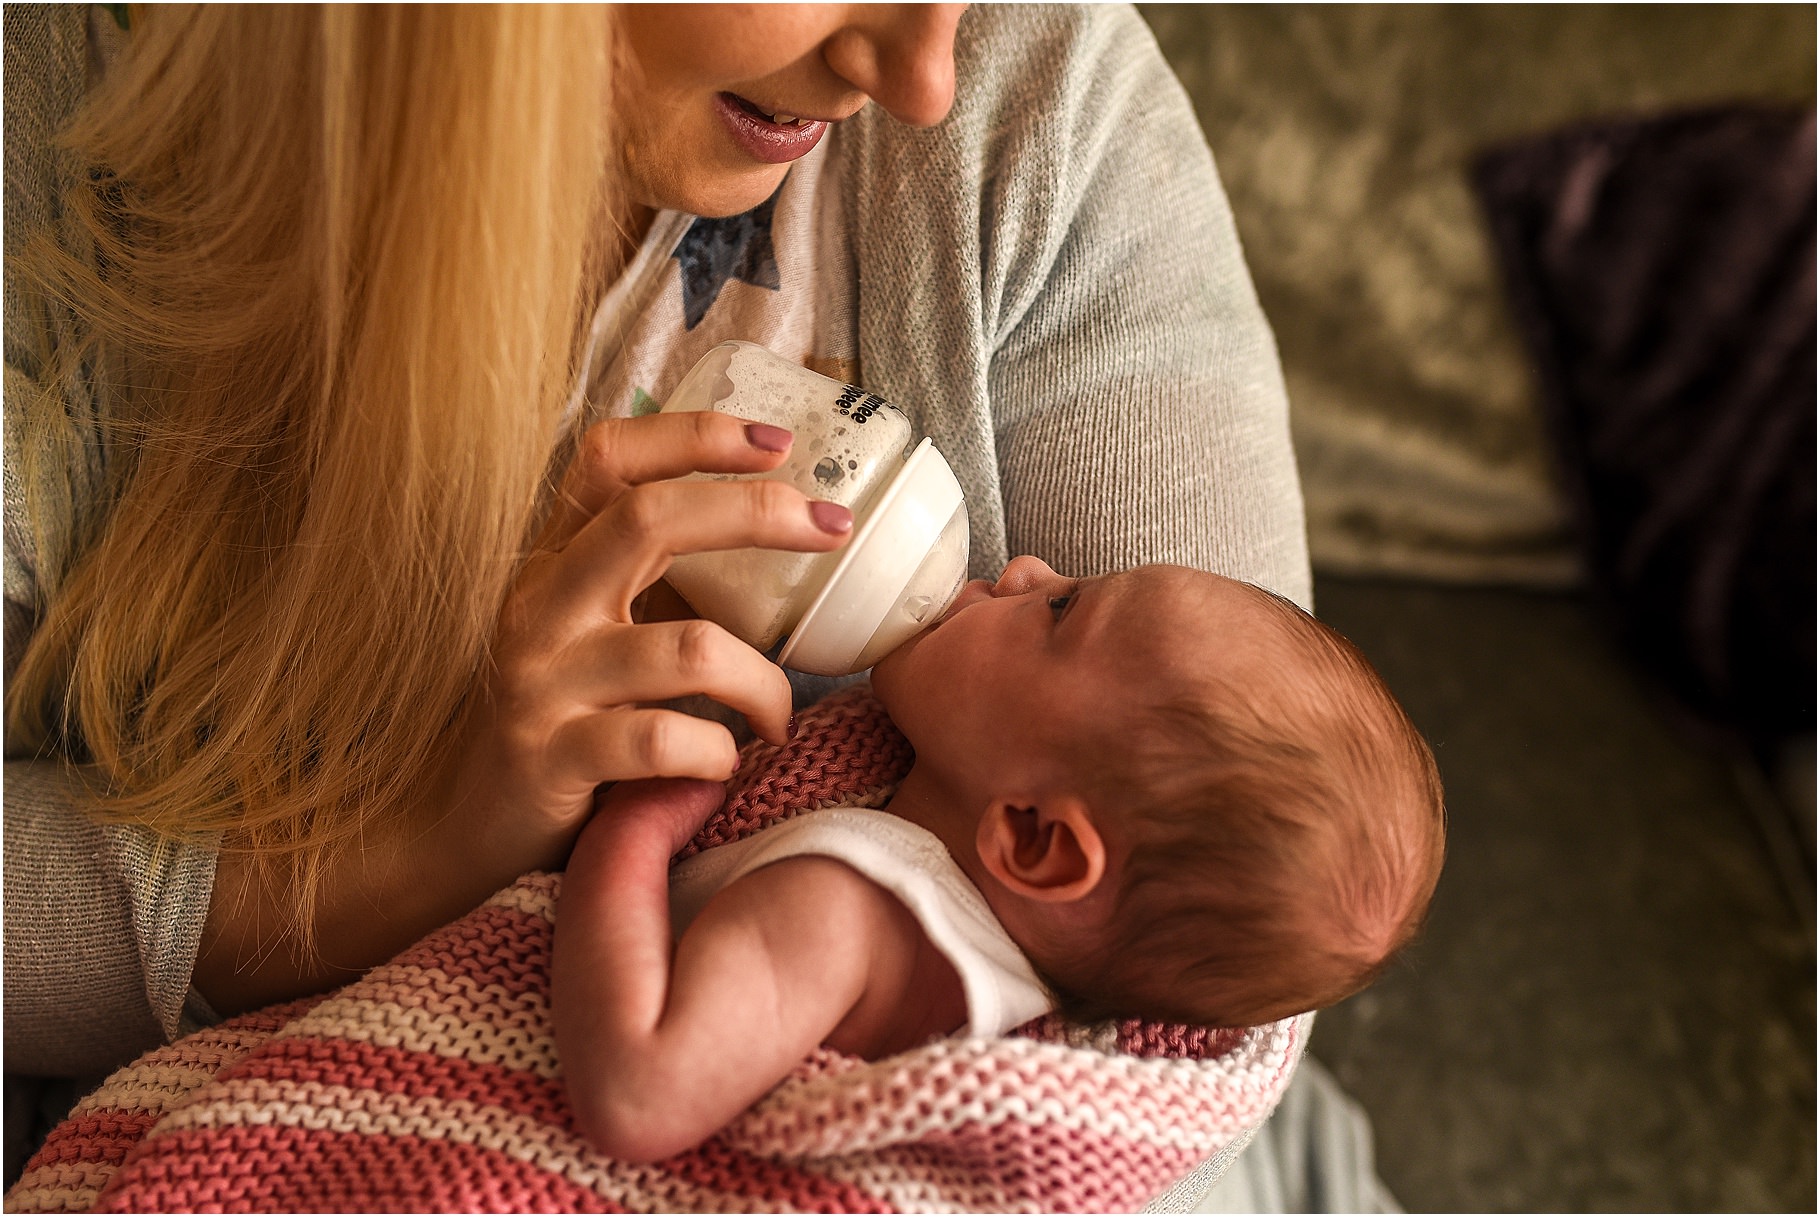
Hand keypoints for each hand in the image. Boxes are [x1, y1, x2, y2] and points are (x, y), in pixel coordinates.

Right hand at [432, 410, 852, 881]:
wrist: (472, 834)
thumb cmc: (567, 727)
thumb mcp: (603, 635)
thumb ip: (659, 582)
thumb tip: (780, 526)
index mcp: (556, 561)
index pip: (610, 458)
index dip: (694, 434)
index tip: (779, 441)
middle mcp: (541, 605)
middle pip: (650, 519)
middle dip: (756, 511)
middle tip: (832, 526)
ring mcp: (539, 680)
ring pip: (688, 648)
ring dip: (763, 684)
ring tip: (777, 718)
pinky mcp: (548, 757)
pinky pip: (662, 742)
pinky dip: (716, 756)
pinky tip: (724, 768)